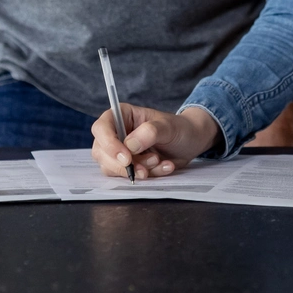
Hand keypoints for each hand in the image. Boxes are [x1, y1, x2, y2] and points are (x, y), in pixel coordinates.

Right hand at [90, 103, 220, 178]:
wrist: (191, 142)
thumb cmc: (180, 128)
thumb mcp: (169, 126)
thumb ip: (150, 132)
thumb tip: (129, 145)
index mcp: (122, 116)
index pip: (101, 128)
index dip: (109, 144)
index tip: (127, 158)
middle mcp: (116, 133)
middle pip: (101, 152)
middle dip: (123, 164)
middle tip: (146, 168)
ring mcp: (120, 152)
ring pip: (111, 168)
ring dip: (136, 170)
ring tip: (159, 161)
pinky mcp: (128, 167)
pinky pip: (127, 177)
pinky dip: (147, 176)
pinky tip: (165, 166)